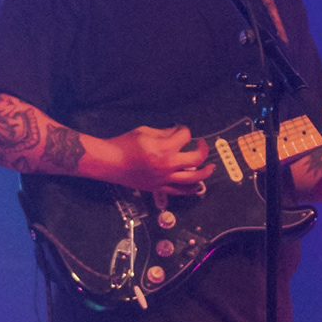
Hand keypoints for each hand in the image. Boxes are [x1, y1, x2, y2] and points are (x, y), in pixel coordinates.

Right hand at [98, 124, 218, 198]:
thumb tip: (177, 132)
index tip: (181, 130)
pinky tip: (198, 185)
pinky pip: (180, 191)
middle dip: (202, 148)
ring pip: (194, 178)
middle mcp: (167, 164)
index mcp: (164, 147)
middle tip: (201, 145)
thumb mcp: (144, 131)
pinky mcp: (159, 188)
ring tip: (211, 167)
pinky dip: (191, 189)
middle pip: (196, 158)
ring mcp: (164, 178)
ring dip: (205, 172)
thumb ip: (164, 132)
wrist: (110, 162)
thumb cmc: (124, 144)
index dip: (185, 131)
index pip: (185, 136)